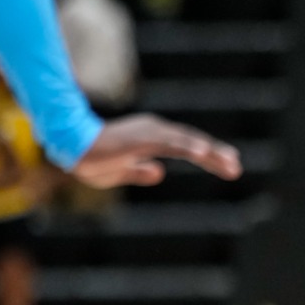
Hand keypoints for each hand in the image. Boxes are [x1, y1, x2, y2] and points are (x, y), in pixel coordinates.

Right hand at [71, 114, 240, 187]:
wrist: (68, 147)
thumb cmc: (89, 158)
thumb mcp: (119, 172)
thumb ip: (139, 172)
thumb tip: (160, 173)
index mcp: (150, 138)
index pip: (185, 146)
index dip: (207, 153)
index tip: (228, 163)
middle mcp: (154, 131)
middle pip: (191, 142)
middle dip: (215, 155)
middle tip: (236, 167)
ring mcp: (148, 132)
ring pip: (185, 142)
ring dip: (208, 152)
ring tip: (229, 163)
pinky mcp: (141, 137)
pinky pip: (168, 141)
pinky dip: (186, 145)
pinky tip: (201, 151)